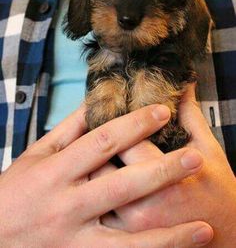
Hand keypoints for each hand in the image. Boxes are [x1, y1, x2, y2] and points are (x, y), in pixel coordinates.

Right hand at [0, 104, 211, 247]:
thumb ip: (69, 130)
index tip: (162, 112)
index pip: (103, 142)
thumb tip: (96, 103)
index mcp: (57, 171)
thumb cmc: (15, 191)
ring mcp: (75, 239)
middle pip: (123, 186)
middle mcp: (68, 205)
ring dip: (168, 235)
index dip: (135, 125)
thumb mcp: (37, 155)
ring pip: (127, 240)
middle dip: (162, 171)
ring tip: (203, 229)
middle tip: (195, 158)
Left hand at [103, 84, 235, 246]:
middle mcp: (140, 205)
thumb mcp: (208, 149)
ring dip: (89, 169)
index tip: (111, 112)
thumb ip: (190, 115)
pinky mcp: (124, 241)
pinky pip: (97, 213)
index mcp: (161, 176)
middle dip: (97, 146)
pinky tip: (97, 179)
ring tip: (90, 155)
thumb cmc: (219, 193)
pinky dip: (93, 193)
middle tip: (95, 131)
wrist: (229, 239)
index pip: (121, 141)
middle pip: (99, 164)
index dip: (114, 124)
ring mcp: (129, 227)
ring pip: (92, 189)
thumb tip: (183, 85)